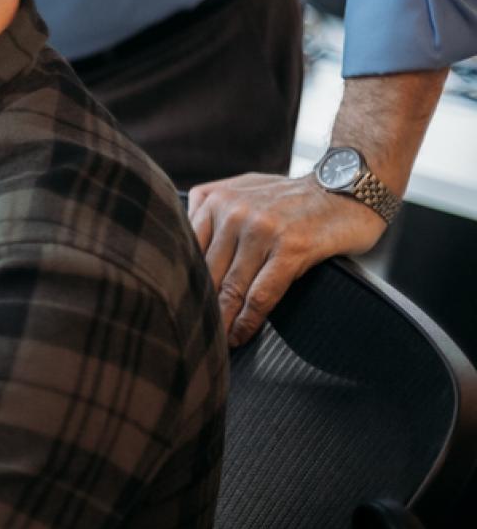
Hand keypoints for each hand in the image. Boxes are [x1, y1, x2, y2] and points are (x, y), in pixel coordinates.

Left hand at [188, 172, 387, 347]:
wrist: (350, 186)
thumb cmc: (294, 195)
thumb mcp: (245, 189)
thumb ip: (211, 207)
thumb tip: (181, 240)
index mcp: (216, 199)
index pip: (186, 249)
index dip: (181, 283)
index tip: (178, 307)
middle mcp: (233, 211)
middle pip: (206, 271)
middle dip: (199, 306)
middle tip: (193, 332)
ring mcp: (262, 229)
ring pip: (230, 286)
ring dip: (222, 321)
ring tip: (217, 342)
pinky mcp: (291, 248)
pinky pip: (261, 294)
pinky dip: (249, 320)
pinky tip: (241, 335)